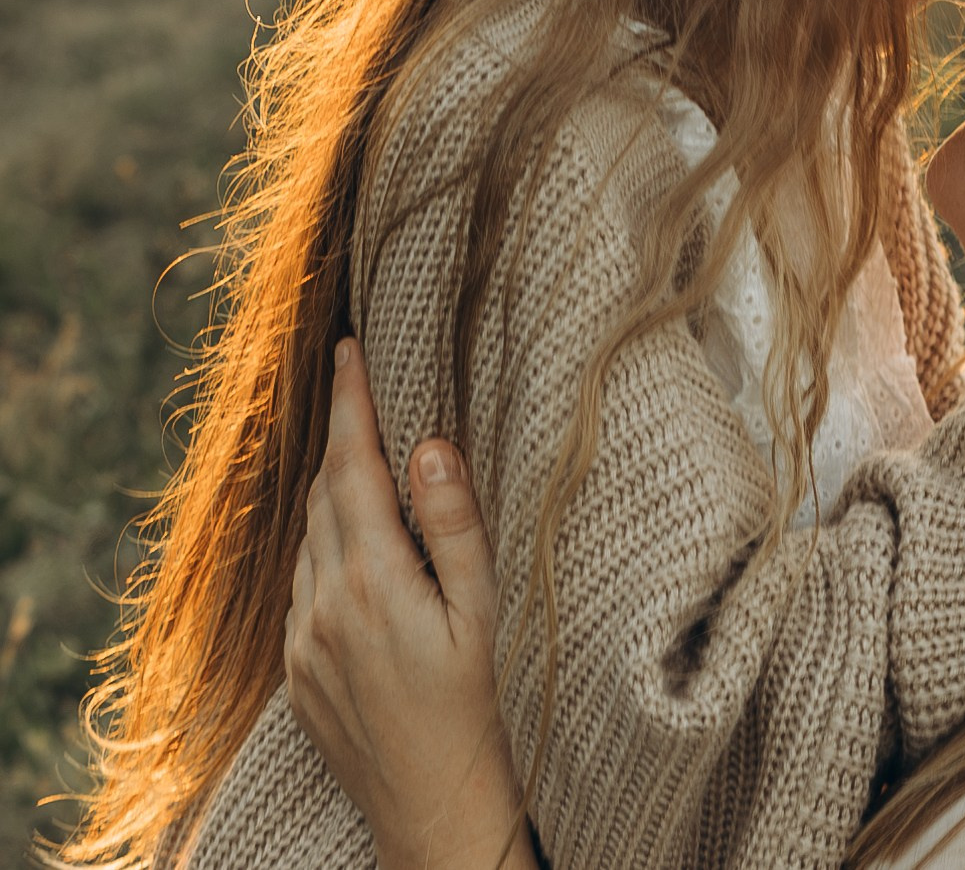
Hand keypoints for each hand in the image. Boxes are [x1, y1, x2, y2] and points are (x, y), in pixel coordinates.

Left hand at [286, 339, 536, 869]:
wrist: (432, 802)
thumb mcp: (482, 608)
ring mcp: (302, 637)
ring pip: (309, 537)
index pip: (353, 467)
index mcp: (374, 578)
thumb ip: (454, 523)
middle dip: (342, 435)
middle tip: (359, 383)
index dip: (351, 403)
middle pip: (325, 492)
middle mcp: (324, 601)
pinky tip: (355, 546)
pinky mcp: (295, 667)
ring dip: (333, 490)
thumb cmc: (478, 703)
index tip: (349, 348)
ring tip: (362, 457)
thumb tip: (428, 446)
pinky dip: (326, 547)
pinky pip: (303, 584)